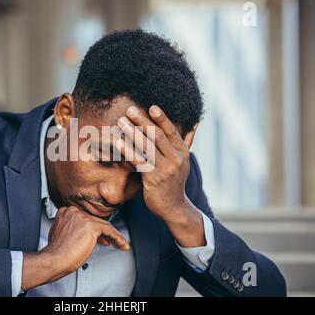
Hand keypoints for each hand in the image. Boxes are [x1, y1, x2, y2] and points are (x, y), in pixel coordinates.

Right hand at [21, 206, 128, 289]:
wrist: (54, 260)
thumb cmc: (56, 252)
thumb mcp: (61, 234)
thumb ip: (72, 228)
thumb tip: (84, 233)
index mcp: (64, 211)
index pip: (85, 218)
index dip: (92, 228)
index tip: (98, 238)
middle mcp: (73, 211)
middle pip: (94, 220)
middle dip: (102, 233)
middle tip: (108, 242)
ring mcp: (82, 217)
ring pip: (103, 225)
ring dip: (113, 236)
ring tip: (118, 244)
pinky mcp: (91, 225)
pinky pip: (109, 230)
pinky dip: (117, 238)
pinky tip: (122, 245)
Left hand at [115, 105, 204, 247]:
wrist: (173, 207)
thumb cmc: (174, 182)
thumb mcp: (184, 161)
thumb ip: (187, 141)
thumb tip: (196, 122)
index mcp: (183, 152)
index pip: (171, 131)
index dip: (161, 118)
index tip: (151, 107)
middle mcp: (176, 159)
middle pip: (157, 135)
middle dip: (142, 121)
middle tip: (130, 110)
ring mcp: (166, 169)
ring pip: (147, 146)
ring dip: (132, 132)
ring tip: (120, 121)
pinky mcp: (154, 178)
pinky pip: (139, 161)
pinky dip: (128, 150)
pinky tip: (118, 142)